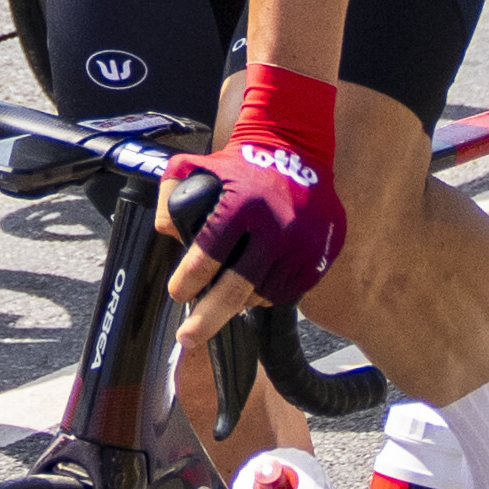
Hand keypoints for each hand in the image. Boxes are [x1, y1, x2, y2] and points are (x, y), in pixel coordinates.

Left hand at [157, 68, 346, 315]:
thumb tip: (167, 233)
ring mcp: (301, 244)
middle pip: (235, 290)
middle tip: (188, 338)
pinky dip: (267, 293)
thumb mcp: (194, 166)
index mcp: (240, 205)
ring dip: (240, 302)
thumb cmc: (238, 165)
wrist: (296, 150)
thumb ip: (171, 196)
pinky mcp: (320, 254)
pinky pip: (289, 290)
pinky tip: (254, 285)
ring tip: (225, 298)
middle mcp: (274, 227)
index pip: (207, 256)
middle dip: (207, 319)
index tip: (178, 295)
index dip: (187, 282)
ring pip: (263, 295)